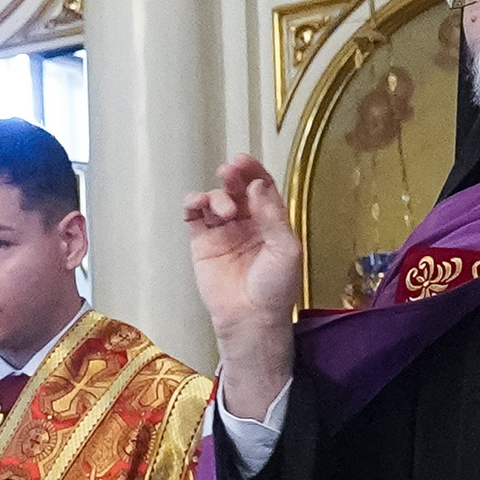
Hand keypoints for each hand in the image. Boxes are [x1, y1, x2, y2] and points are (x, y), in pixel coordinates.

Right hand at [184, 156, 301, 421]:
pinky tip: (198, 204)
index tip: (243, 161)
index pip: (261, 187)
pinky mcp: (202, 242)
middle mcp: (247, 222)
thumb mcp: (285, 249)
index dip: (253, 171)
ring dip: (217, 196)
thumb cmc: (275, 287)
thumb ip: (272, 215)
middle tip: (230, 172)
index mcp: (270, 221)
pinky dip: (193, 204)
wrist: (251, 318)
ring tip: (226, 211)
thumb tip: (256, 184)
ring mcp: (223, 231)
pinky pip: (194, 216)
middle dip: (233, 176)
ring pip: (216, 199)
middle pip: (237, 188)